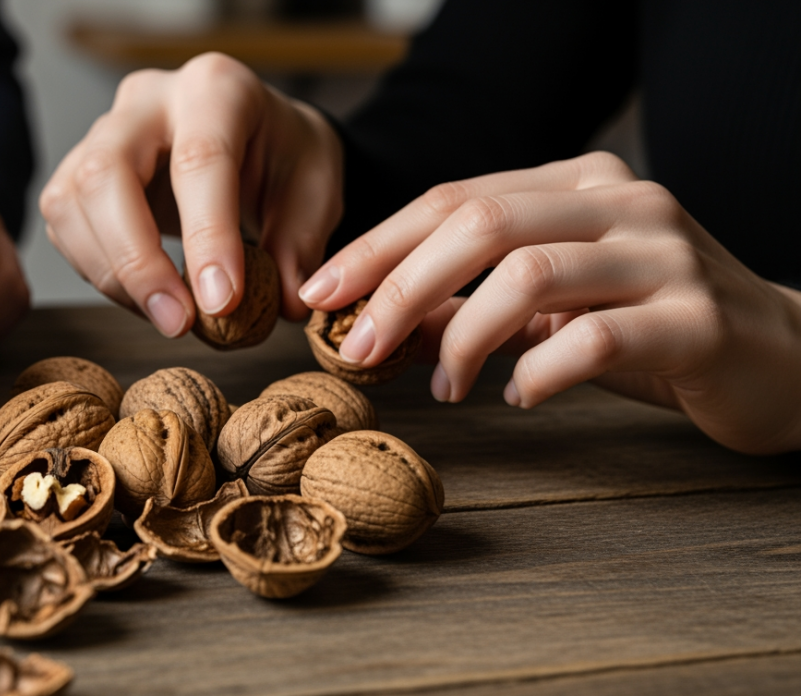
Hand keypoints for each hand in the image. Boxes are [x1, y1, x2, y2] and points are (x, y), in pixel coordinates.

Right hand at [40, 53, 341, 336]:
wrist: (259, 141)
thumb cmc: (284, 158)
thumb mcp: (316, 191)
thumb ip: (299, 246)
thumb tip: (281, 304)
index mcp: (216, 88)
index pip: (200, 159)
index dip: (207, 237)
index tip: (222, 302)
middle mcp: (148, 100)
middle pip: (107, 174)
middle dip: (137, 261)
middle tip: (180, 322)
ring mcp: (103, 133)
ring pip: (72, 203)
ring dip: (114, 275)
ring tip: (170, 317)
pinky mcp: (78, 172)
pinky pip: (66, 226)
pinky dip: (100, 274)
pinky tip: (145, 297)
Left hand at [299, 152, 800, 453]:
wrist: (781, 358)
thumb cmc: (648, 329)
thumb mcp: (551, 307)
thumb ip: (470, 302)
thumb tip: (375, 318)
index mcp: (579, 183)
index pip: (455, 198)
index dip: (377, 244)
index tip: (319, 293)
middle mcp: (623, 202)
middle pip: (481, 223)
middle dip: (399, 286)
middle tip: (356, 346)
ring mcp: (665, 254)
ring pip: (532, 272)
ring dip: (463, 335)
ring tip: (443, 385)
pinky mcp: (698, 319)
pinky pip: (597, 340)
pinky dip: (541, 371)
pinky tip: (520, 396)